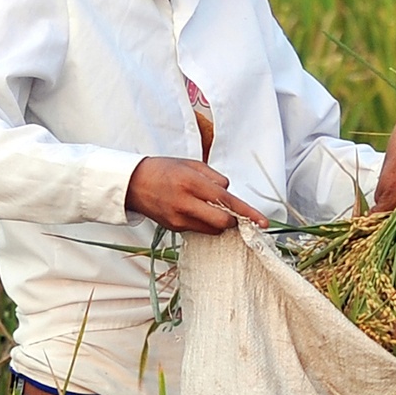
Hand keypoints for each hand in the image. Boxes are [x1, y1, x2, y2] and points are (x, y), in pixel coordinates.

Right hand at [125, 157, 268, 233]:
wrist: (132, 183)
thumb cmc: (164, 169)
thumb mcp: (191, 164)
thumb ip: (215, 178)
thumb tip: (229, 192)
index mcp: (191, 183)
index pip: (226, 201)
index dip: (247, 213)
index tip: (263, 222)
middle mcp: (185, 204)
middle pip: (222, 222)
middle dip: (233, 219)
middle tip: (233, 212)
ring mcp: (179, 219)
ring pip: (213, 229)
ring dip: (219, 222)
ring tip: (209, 207)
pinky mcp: (174, 228)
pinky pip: (200, 230)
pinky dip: (205, 223)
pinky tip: (197, 211)